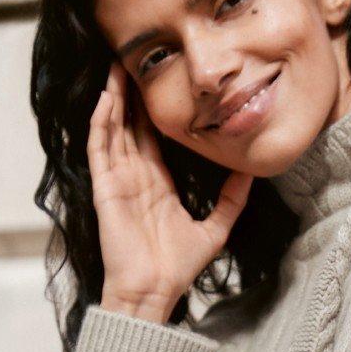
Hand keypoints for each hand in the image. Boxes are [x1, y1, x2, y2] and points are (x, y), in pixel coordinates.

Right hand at [89, 58, 252, 321]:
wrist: (154, 291)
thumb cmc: (177, 268)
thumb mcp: (215, 228)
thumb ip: (230, 201)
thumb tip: (251, 174)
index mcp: (157, 183)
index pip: (152, 136)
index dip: (153, 109)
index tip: (159, 81)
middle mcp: (135, 177)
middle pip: (130, 125)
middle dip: (130, 94)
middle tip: (133, 60)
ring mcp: (118, 180)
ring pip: (112, 129)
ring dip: (112, 99)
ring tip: (115, 68)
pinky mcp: (105, 188)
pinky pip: (99, 149)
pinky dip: (100, 123)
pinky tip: (105, 98)